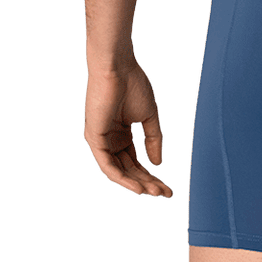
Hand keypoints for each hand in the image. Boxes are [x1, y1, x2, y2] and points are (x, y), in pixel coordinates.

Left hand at [83, 62, 173, 198]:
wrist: (118, 67)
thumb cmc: (133, 84)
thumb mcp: (149, 116)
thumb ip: (153, 139)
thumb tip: (157, 163)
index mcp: (120, 134)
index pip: (135, 161)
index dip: (151, 175)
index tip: (167, 186)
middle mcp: (109, 141)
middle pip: (128, 169)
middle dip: (147, 182)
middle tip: (165, 193)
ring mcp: (100, 141)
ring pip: (119, 171)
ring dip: (137, 184)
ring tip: (155, 193)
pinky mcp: (94, 140)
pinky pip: (108, 166)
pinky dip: (123, 178)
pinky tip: (138, 187)